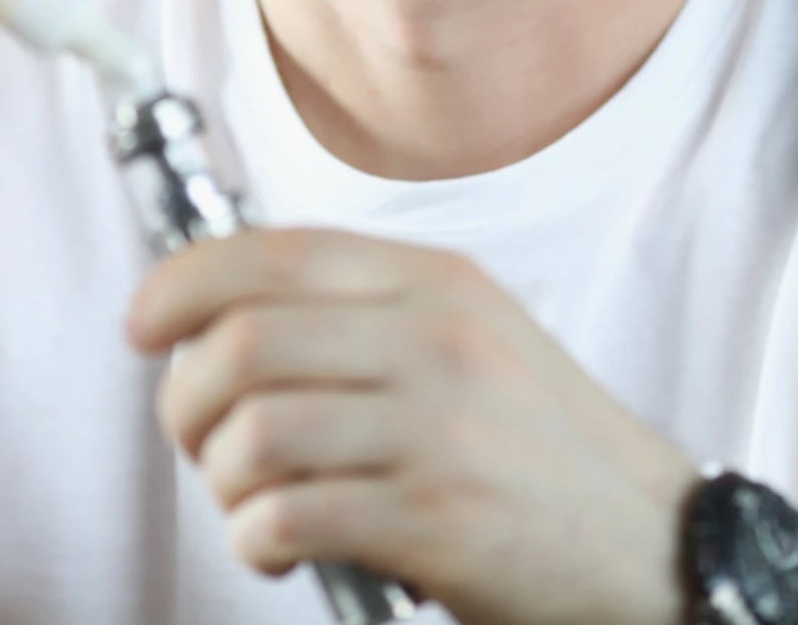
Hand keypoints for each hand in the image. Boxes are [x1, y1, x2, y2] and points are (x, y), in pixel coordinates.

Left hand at [128, 228, 698, 624]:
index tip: (143, 321)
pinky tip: (280, 545)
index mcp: (432, 282)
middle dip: (183, 398)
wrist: (654, 542)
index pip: (273, 253)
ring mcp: (437, 426)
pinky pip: (288, 515)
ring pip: (254, 431)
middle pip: (244, 340)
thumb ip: (365, 311)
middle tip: (192, 435)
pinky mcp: (438, 516)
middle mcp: (432, 338)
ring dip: (219, 477)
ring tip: (245, 499)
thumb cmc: (540, 442)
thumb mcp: (468, 335)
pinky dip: (255, 538)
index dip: (183, 281)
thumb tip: (229, 312)